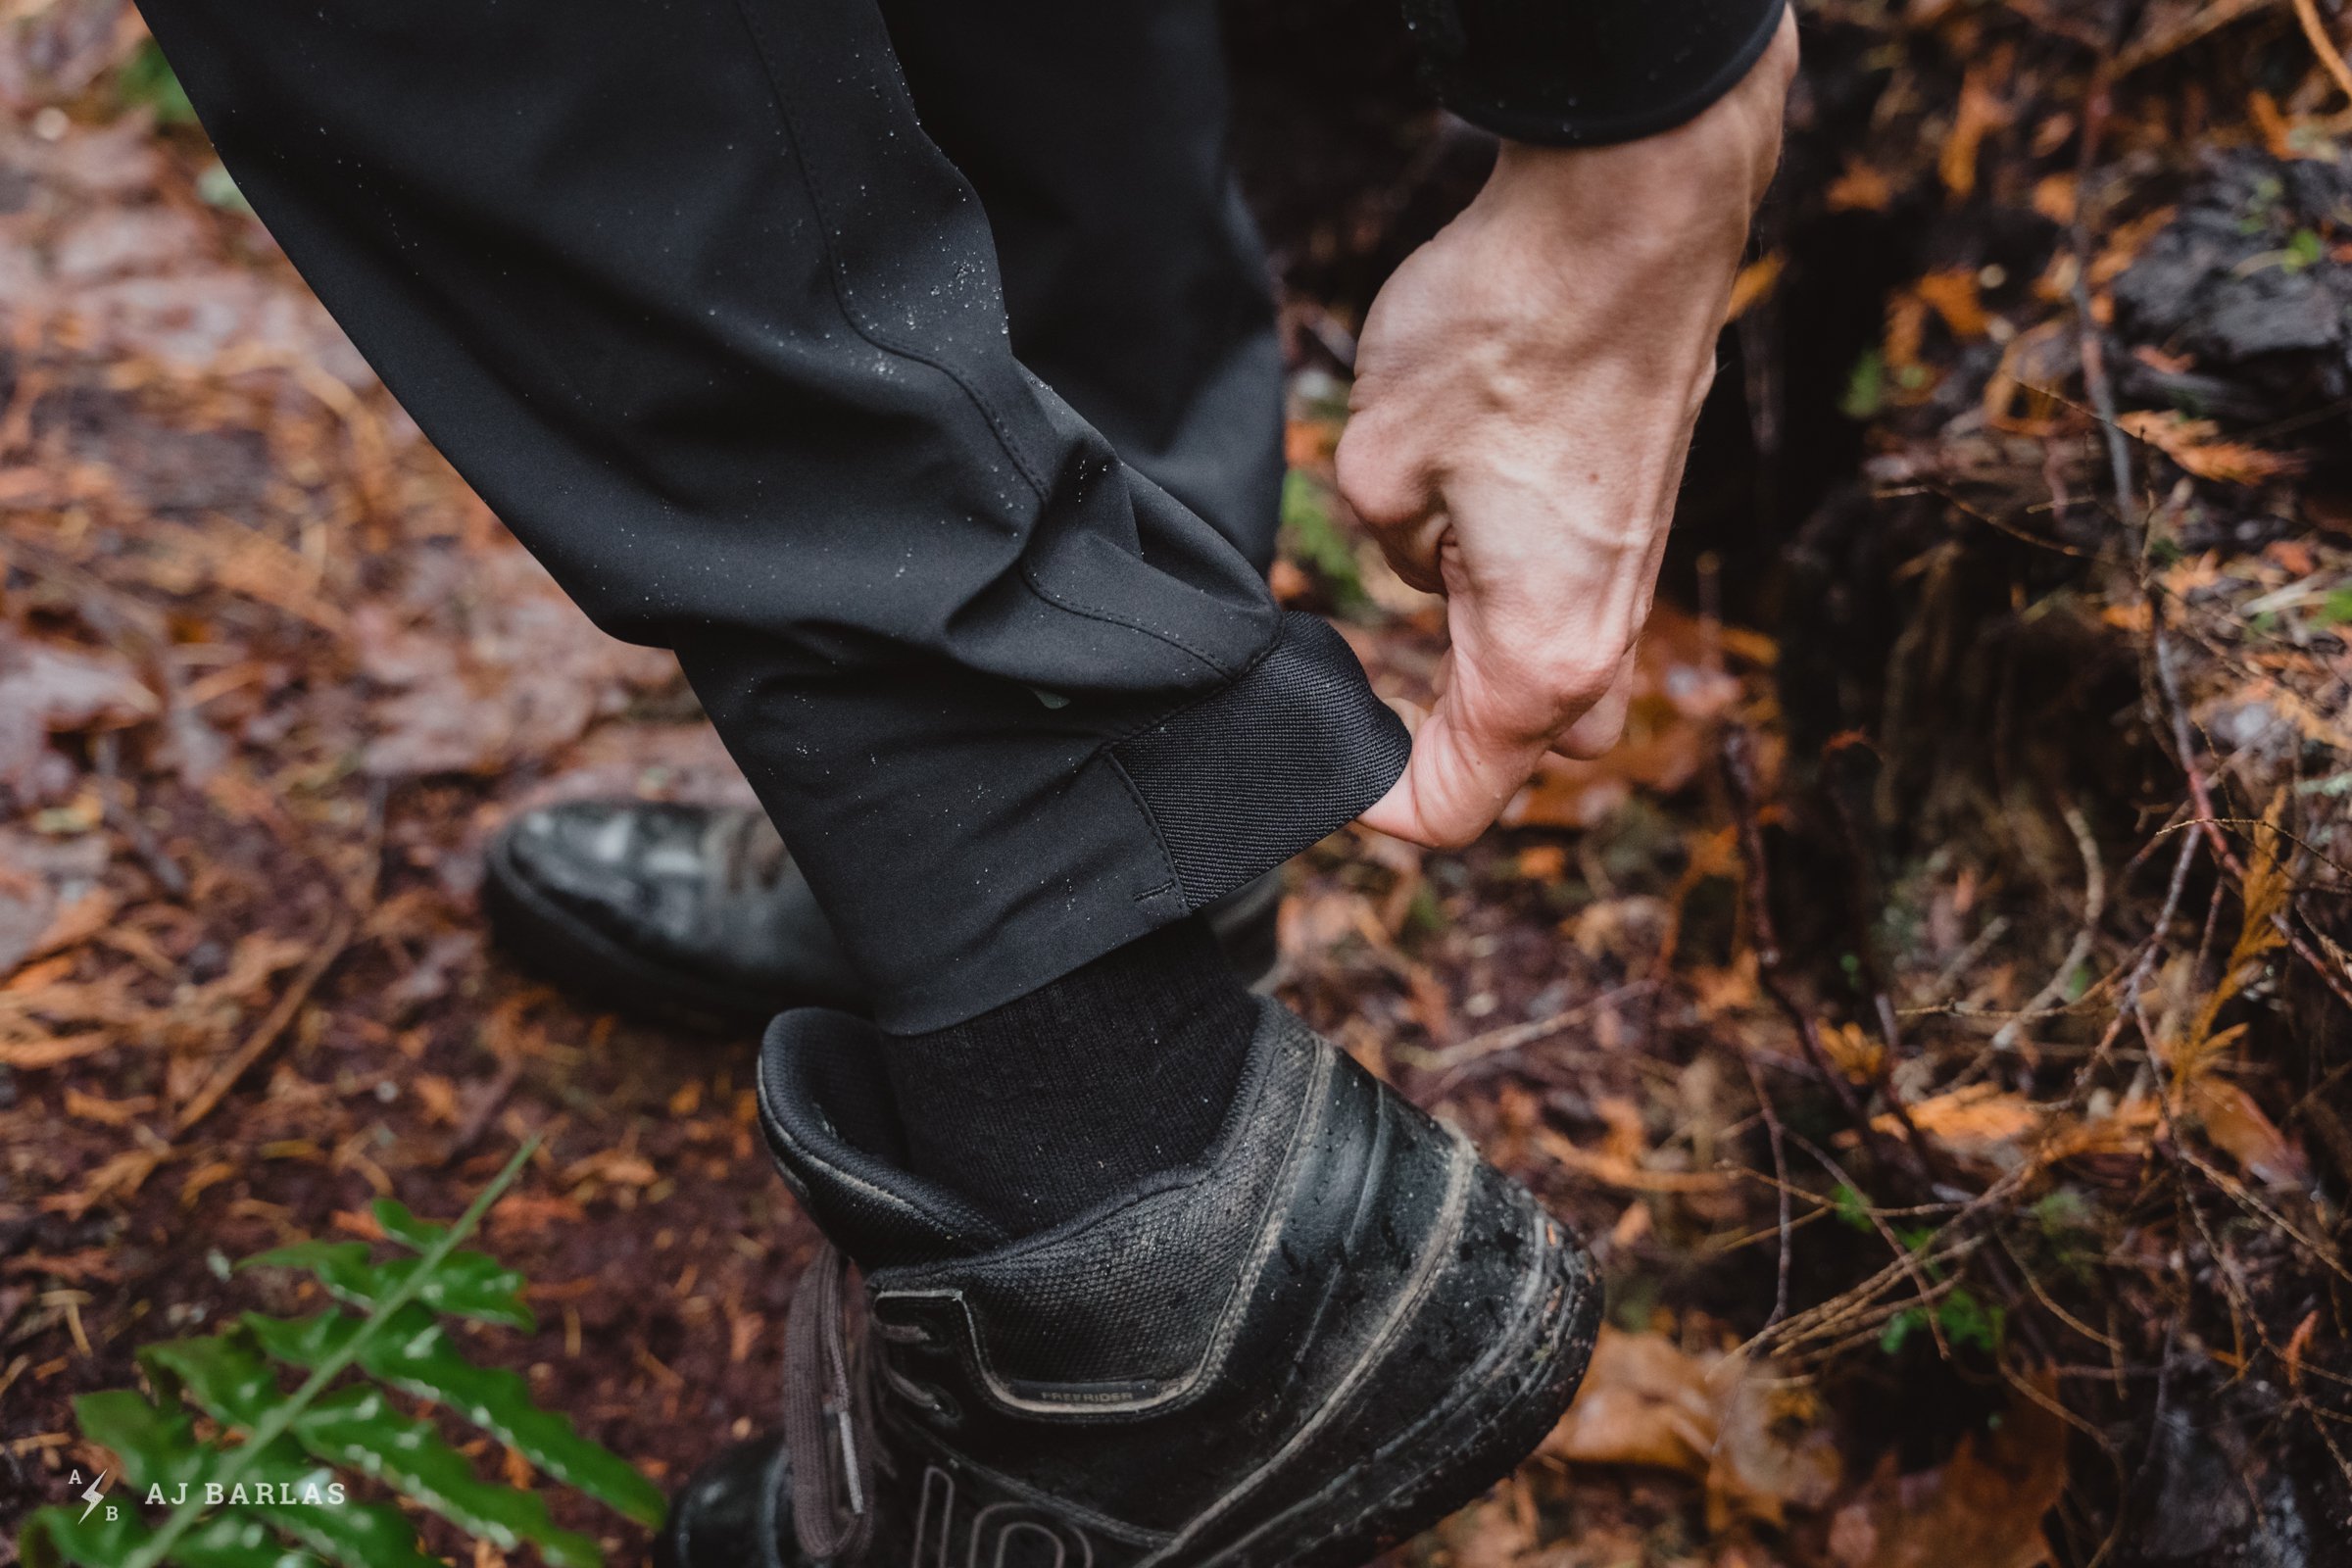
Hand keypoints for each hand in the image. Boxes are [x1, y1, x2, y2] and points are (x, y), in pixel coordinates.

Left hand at [1339, 11, 1795, 847]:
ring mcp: (1634, 572)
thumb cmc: (1504, 337)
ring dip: (1478, 652)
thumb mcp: (1376, 467)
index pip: (1458, 800)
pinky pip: (1571, 595)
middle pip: (1522, 751)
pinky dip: (1512, 587)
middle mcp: (1605, 633)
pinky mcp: (1638, 511)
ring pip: (1552, 669)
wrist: (1628, 213)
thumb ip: (1389, 552)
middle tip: (1360, 685)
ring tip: (1403, 582)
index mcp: (1540, 658)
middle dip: (1442, 739)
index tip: (1319, 763)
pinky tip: (1458, 513)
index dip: (1374, 804)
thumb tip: (1426, 558)